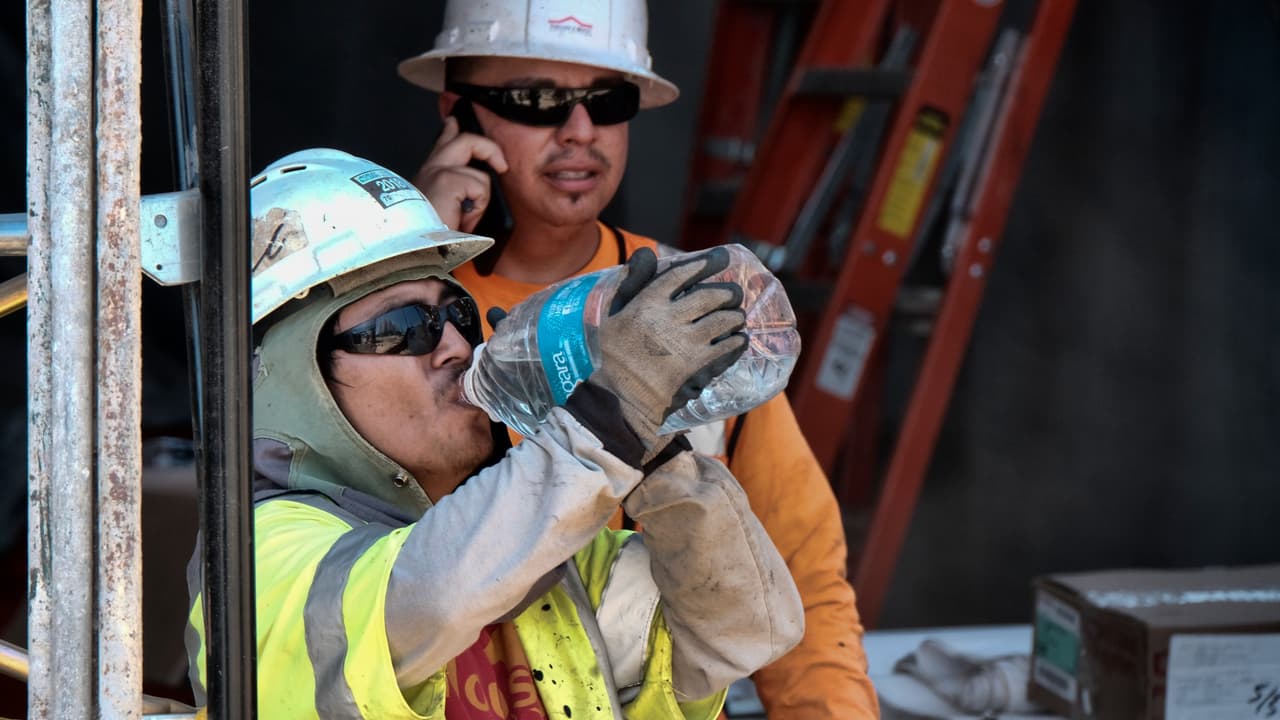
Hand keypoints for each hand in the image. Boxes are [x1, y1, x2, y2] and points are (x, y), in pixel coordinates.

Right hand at [412, 116, 508, 232]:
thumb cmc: (432, 234)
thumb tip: (479, 181)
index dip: (452, 130)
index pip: (443, 142)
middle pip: (466, 140)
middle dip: (490, 149)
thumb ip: (458, 192)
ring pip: (480, 174)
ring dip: (480, 200)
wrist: (416, 248)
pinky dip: (478, 207)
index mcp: (429, 174)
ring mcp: (438, 170)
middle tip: (502, 166)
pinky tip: (462, 218)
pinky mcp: (447, 180)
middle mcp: (431, 168)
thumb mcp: (446, 209)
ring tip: (465, 217)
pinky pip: (480, 187)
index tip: (455, 122)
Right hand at [592, 247, 748, 457]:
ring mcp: (685, 343)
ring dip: (735, 316)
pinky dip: (737, 341)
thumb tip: (646, 252)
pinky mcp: (697, 366)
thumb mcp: (614, 312)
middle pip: (711, 295)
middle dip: (727, 292)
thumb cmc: (614, 353)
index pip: (682, 274)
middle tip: (733, 294)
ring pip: (724, 319)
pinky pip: (727, 347)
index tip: (720, 258)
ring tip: (736, 317)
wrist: (619, 397)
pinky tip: (738, 340)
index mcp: (646, 303)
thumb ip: (632, 281)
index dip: (704, 264)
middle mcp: (668, 319)